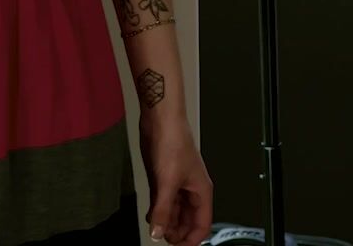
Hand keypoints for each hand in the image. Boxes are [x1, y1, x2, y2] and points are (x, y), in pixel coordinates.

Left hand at [140, 112, 211, 245]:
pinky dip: (158, 211)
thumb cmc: (173, 141)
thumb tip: (157, 232)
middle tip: (162, 239)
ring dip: (166, 222)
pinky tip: (150, 216)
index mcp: (201, 190)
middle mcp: (191, 189)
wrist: (160, 119)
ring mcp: (177, 184)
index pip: (202, 225)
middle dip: (177, 232)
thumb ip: (161, 210)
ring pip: (175, 212)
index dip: (191, 240)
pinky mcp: (164, 177)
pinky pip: (164, 202)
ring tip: (155, 230)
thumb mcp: (167, 181)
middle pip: (188, 220)